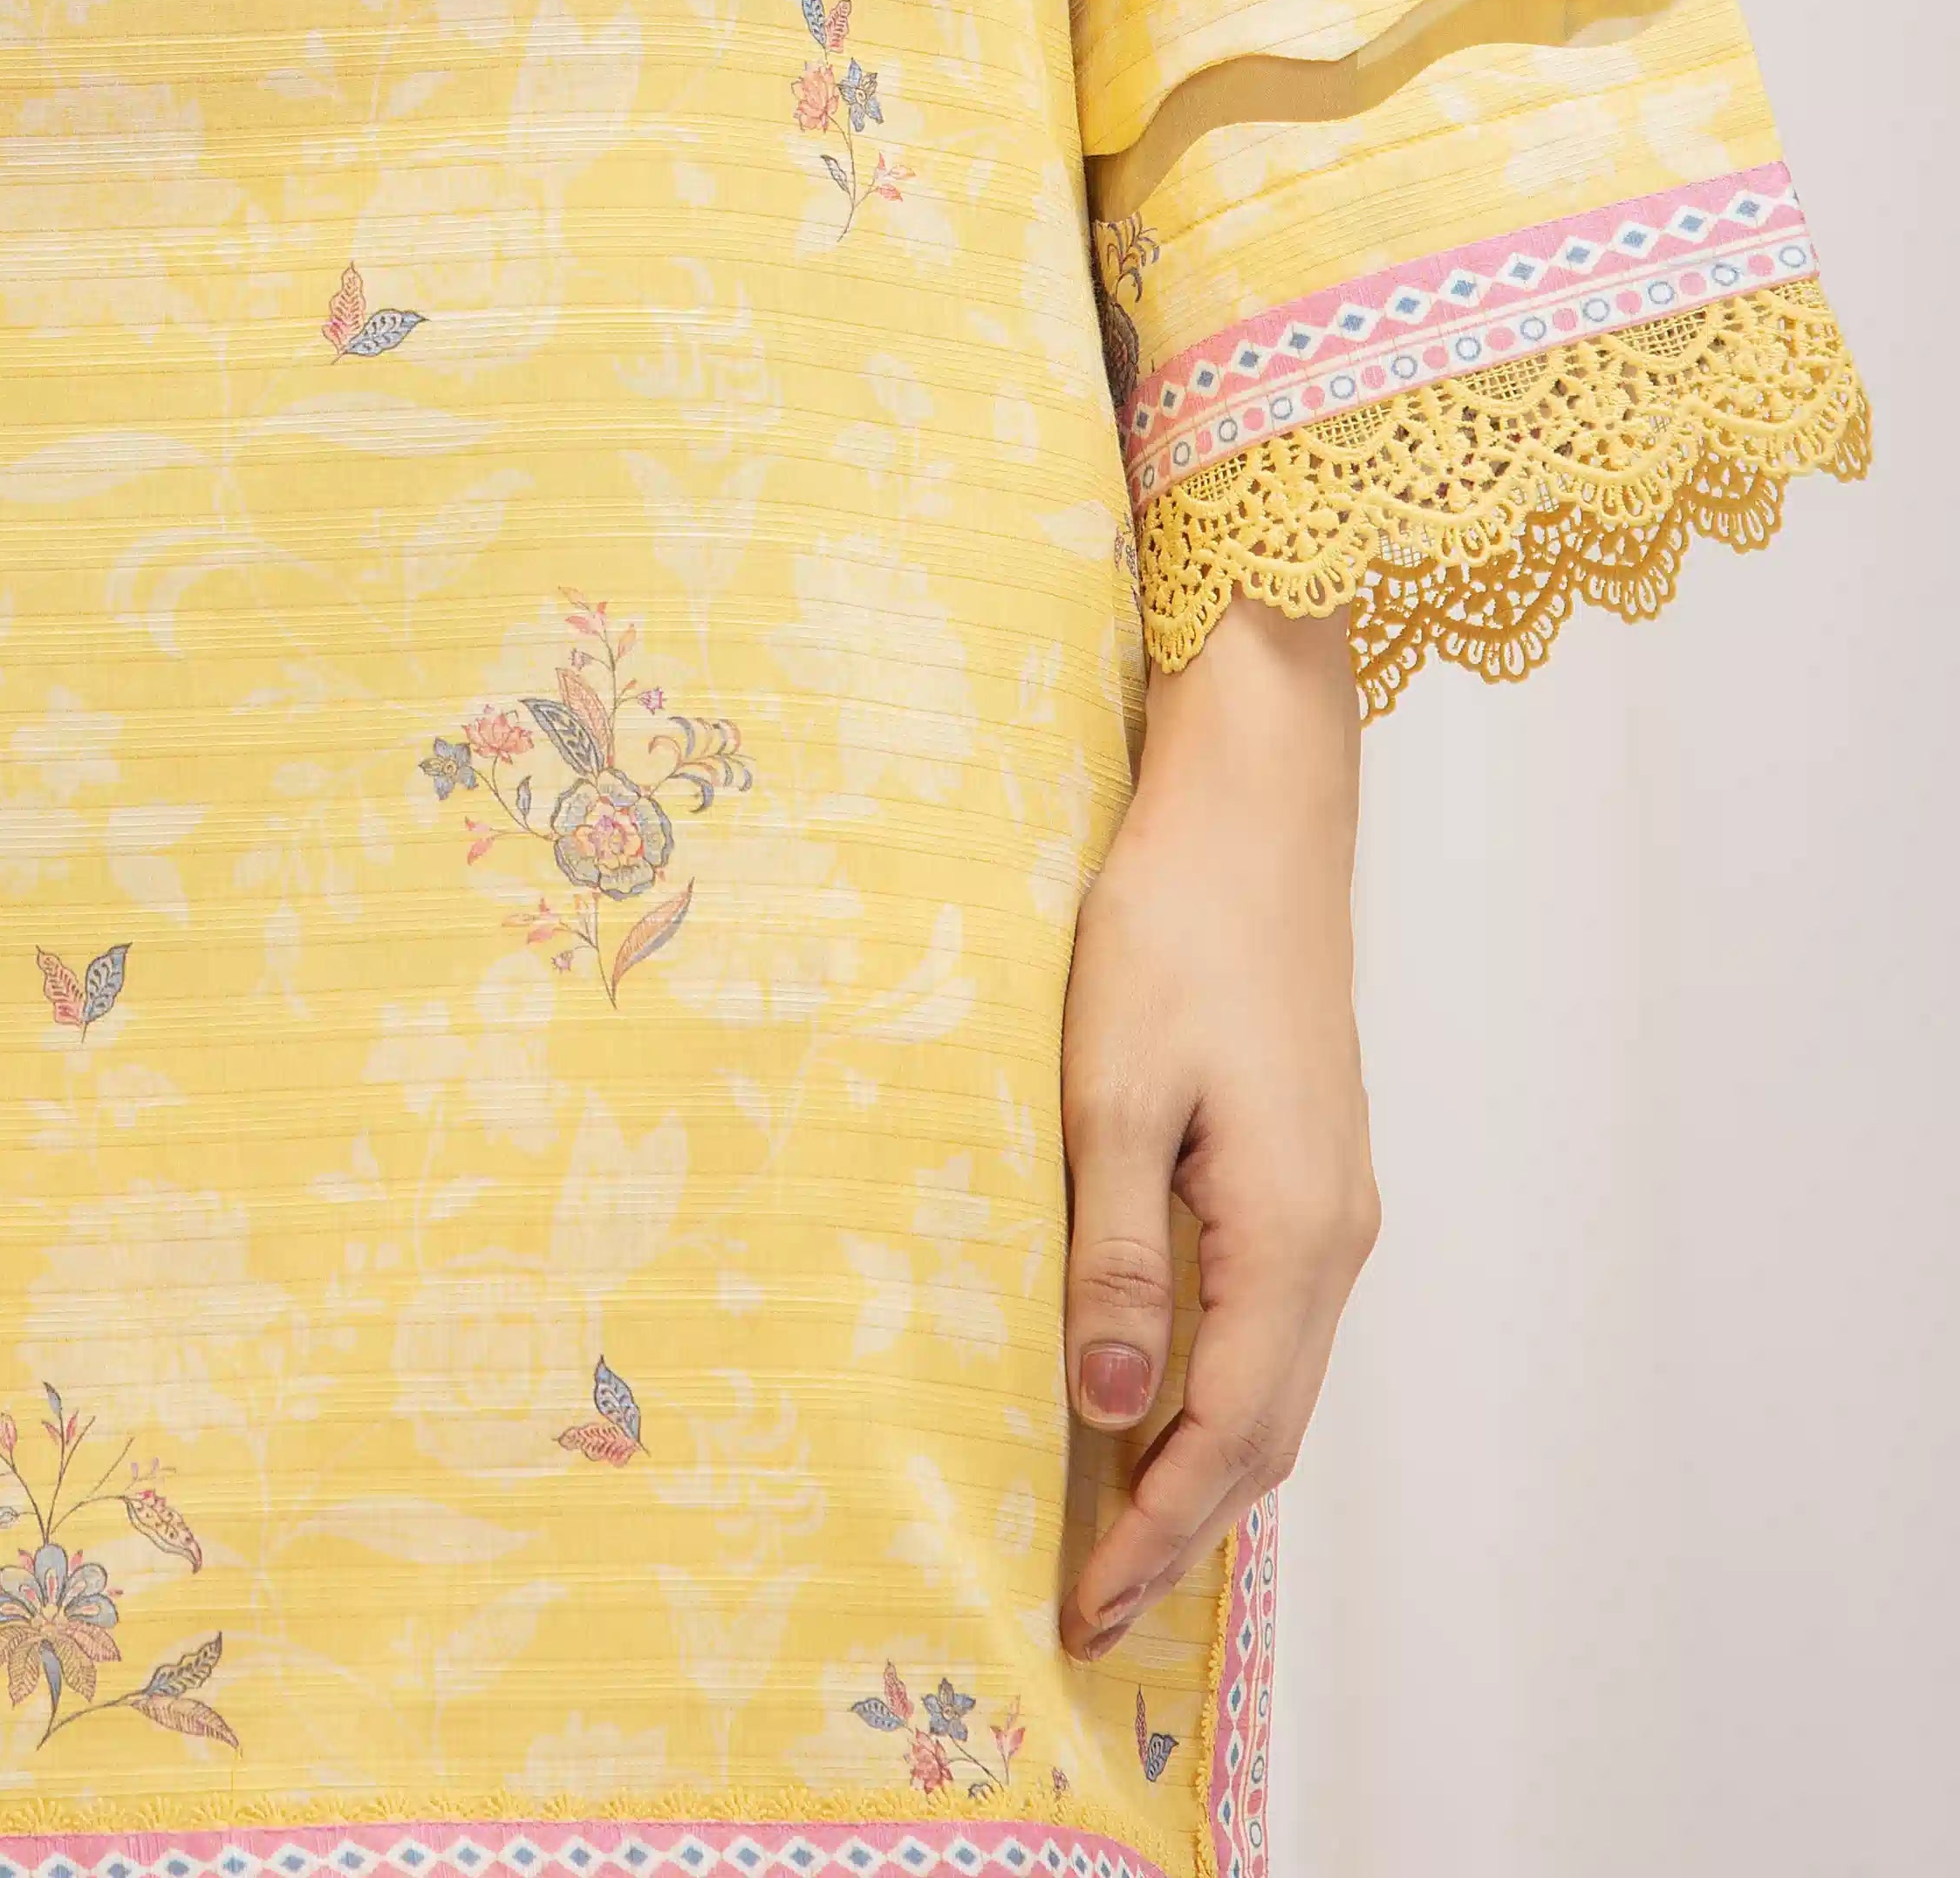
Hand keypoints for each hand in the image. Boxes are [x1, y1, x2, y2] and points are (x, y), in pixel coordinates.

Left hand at [1057, 593, 1376, 1660]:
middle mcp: (1335, 1233)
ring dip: (1206, 1461)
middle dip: (1183, 1524)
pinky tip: (1157, 1392)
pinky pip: (1276, 1318)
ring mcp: (1335, 1197)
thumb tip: (1107, 1405)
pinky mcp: (1313, 1161)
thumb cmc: (1174, 930)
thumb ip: (1114, 1254)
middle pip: (1271, 1427)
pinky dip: (1223, 1388)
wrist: (1256, 810)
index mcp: (1290, 1230)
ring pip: (1280, 1377)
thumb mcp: (1113, 1090)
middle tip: (1092, 1606)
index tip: (1087, 1612)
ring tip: (1116, 1526)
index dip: (1159, 1530)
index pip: (1230, 1431)